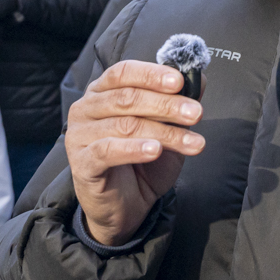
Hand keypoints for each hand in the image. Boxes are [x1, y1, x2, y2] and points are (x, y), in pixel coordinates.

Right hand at [65, 59, 202, 246]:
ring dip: (164, 132)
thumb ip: (178, 102)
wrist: (126, 207)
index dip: (152, 74)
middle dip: (167, 105)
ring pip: (125, 125)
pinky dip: (134, 149)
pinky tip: (155, 150)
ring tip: (192, 142)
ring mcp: (79, 135)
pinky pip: (107, 150)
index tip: (180, 81)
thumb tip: (200, 77)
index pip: (124, 72)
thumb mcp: (166, 129)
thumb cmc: (143, 162)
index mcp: (103, 91)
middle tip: (197, 113)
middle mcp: (86, 108)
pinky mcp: (81, 163)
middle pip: (127, 98)